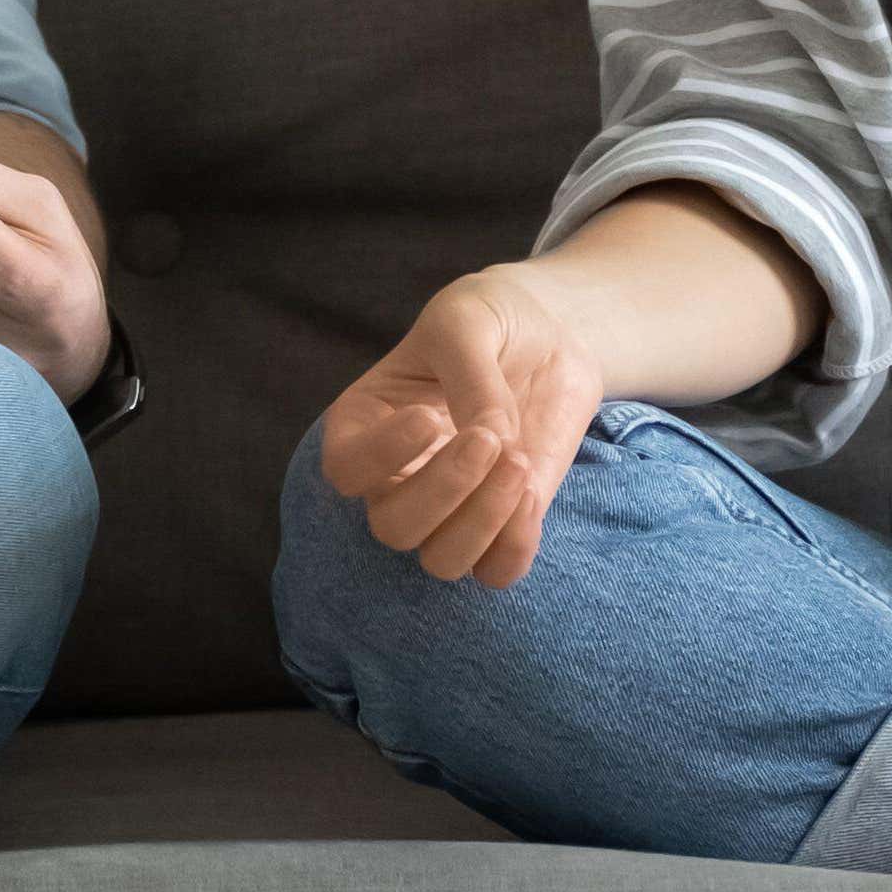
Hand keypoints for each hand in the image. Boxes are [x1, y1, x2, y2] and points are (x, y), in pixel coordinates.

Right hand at [311, 267, 614, 588]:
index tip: (428, 417)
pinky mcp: (502, 522)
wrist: (545, 333)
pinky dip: (514, 546)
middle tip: (489, 439)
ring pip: (442, 559)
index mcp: (365, 425)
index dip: (381, 458)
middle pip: (394, 527)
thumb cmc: (485, 321)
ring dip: (482, 521)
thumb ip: (470, 377)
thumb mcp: (467, 322)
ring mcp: (450, 508)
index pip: (346, 469)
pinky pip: (496, 570)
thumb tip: (493, 443)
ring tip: (519, 462)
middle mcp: (397, 478)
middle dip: (444, 490)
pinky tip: (531, 494)